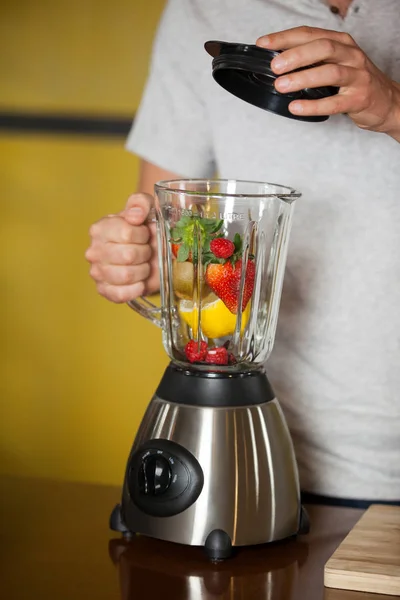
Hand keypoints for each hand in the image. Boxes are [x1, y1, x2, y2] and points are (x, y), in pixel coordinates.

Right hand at [85, 193, 159, 302]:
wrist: (150, 252)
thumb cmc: (144, 230)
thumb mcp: (146, 209)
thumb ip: (141, 203)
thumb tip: (136, 215)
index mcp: (100, 228)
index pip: (126, 233)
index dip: (143, 235)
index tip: (145, 234)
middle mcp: (94, 251)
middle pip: (128, 256)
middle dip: (145, 253)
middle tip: (146, 251)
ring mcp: (97, 273)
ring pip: (127, 275)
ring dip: (142, 271)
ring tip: (143, 265)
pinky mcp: (104, 291)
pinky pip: (121, 295)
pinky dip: (136, 289)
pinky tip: (140, 281)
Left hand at [257, 26, 399, 140]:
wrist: (387, 101)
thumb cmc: (356, 82)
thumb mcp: (337, 62)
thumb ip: (314, 59)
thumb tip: (278, 61)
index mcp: (342, 43)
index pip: (310, 34)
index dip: (285, 38)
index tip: (263, 44)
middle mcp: (351, 55)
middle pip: (322, 48)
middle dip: (295, 55)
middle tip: (274, 66)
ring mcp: (357, 77)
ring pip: (329, 72)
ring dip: (303, 78)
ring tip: (281, 85)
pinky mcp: (359, 99)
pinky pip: (334, 103)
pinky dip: (313, 106)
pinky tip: (296, 107)